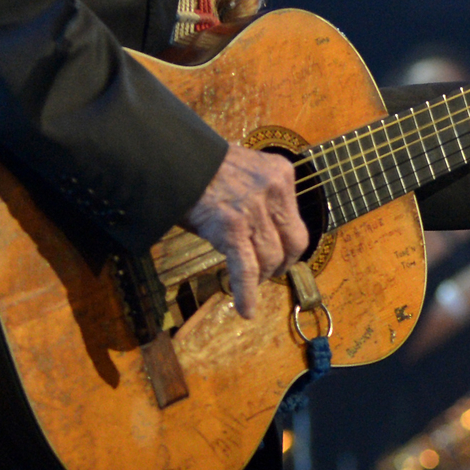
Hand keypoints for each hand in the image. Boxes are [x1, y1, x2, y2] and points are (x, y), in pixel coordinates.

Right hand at [185, 145, 310, 319]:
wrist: (173, 159)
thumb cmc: (201, 168)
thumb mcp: (244, 172)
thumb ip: (260, 197)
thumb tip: (263, 230)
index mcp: (280, 173)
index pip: (296, 219)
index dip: (289, 244)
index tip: (280, 255)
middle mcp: (274, 190)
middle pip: (294, 242)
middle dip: (281, 263)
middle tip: (268, 272)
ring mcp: (254, 209)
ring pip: (270, 258)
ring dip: (261, 276)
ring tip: (249, 282)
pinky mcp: (232, 228)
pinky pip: (246, 268)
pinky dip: (247, 293)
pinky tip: (246, 309)